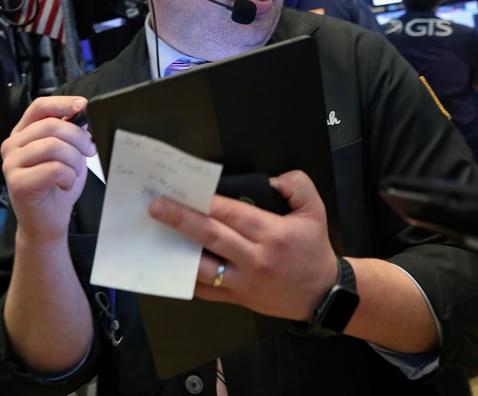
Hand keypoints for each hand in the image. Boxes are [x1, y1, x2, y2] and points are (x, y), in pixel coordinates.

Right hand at [0, 96, 96, 242]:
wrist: (47, 222)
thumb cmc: (56, 187)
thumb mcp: (67, 153)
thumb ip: (70, 133)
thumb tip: (83, 115)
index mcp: (23, 134)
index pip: (40, 107)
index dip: (63, 103)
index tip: (83, 106)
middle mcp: (12, 146)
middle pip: (51, 126)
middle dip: (78, 138)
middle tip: (89, 152)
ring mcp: (11, 164)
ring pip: (54, 146)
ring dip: (74, 161)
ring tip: (73, 173)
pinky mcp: (17, 183)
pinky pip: (53, 169)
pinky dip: (68, 177)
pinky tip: (64, 184)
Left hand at [148, 169, 337, 321]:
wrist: (322, 294)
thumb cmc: (314, 249)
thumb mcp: (316, 210)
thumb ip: (296, 185)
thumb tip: (271, 179)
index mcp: (272, 234)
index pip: (230, 213)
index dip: (204, 201)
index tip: (183, 189)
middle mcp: (254, 259)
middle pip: (210, 236)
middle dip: (180, 219)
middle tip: (156, 206)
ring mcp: (243, 282)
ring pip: (202, 266)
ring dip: (177, 249)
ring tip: (156, 234)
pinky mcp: (237, 298)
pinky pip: (205, 290)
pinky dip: (186, 278)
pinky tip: (171, 263)